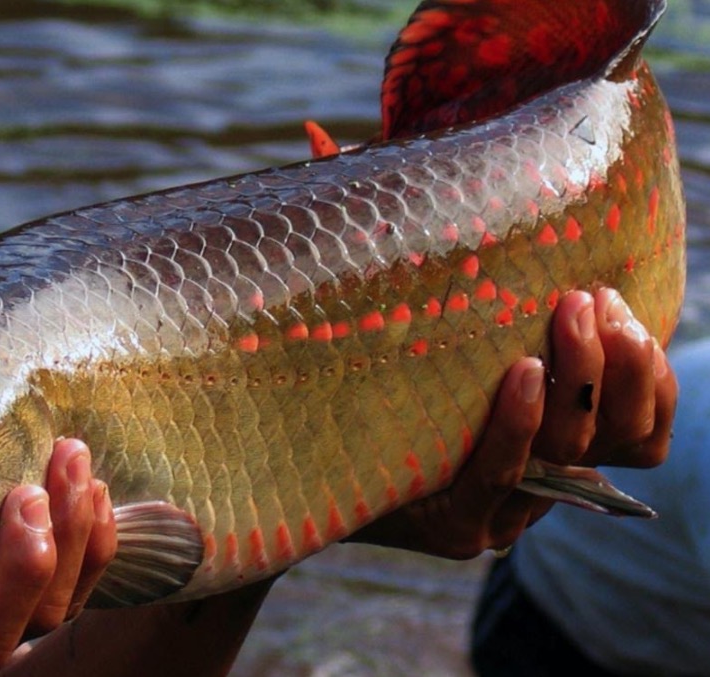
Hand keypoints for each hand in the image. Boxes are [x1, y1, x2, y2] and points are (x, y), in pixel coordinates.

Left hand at [348, 288, 676, 558]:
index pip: (641, 430)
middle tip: (593, 299)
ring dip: (579, 374)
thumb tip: (540, 251)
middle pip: (616, 434)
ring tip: (571, 312)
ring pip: (567, 448)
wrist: (318, 474)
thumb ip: (508, 336)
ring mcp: (504, 513)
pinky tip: (525, 372)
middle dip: (620, 360)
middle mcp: (544, 486)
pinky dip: (518, 421)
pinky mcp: (458, 526)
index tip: (618, 304)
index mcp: (560, 453)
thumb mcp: (463, 363)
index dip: (649, 373)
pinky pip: (501, 472)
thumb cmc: (394, 398)